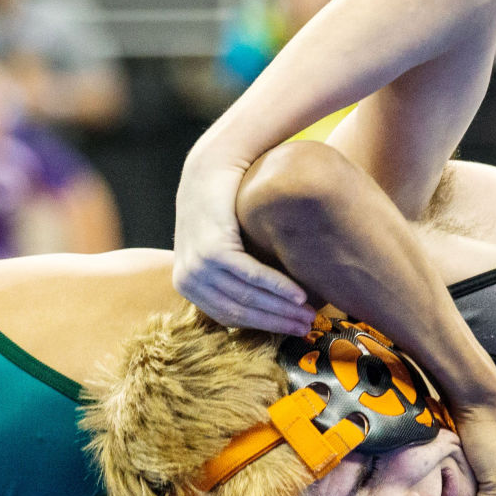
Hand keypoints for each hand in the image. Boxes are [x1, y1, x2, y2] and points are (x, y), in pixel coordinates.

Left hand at [174, 157, 311, 336]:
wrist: (213, 164)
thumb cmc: (223, 205)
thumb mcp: (220, 245)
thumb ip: (232, 275)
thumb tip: (266, 307)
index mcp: (187, 285)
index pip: (230, 318)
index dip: (264, 327)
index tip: (293, 331)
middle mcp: (187, 280)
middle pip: (240, 312)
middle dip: (277, 323)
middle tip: (308, 326)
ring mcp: (197, 266)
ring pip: (247, 298)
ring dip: (281, 309)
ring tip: (309, 313)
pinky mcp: (212, 250)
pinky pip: (250, 276)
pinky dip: (277, 287)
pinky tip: (299, 295)